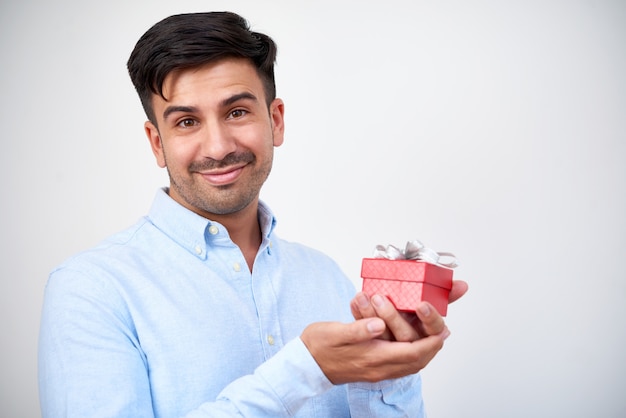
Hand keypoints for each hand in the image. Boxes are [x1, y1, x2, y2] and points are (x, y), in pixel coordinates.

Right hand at [300, 317, 447, 383]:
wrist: (305, 365)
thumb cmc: (318, 345)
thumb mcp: (335, 332)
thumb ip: (358, 329)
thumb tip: (379, 325)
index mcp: (371, 357)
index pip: (410, 353)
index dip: (429, 343)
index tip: (442, 331)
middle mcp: (377, 368)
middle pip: (415, 362)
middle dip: (432, 347)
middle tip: (443, 333)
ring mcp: (375, 371)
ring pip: (409, 366)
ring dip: (423, 352)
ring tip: (432, 338)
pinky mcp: (371, 370)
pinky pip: (399, 367)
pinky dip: (410, 355)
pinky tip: (410, 344)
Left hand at [350, 279, 467, 341]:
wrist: (373, 335)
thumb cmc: (405, 320)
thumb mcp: (424, 307)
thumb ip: (442, 295)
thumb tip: (462, 285)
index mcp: (425, 334)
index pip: (434, 331)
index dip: (429, 319)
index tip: (421, 305)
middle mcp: (409, 344)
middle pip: (406, 337)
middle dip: (394, 317)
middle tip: (381, 299)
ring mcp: (389, 348)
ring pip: (383, 337)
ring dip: (371, 315)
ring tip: (365, 296)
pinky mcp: (370, 346)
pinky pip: (365, 335)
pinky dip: (359, 315)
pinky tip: (356, 302)